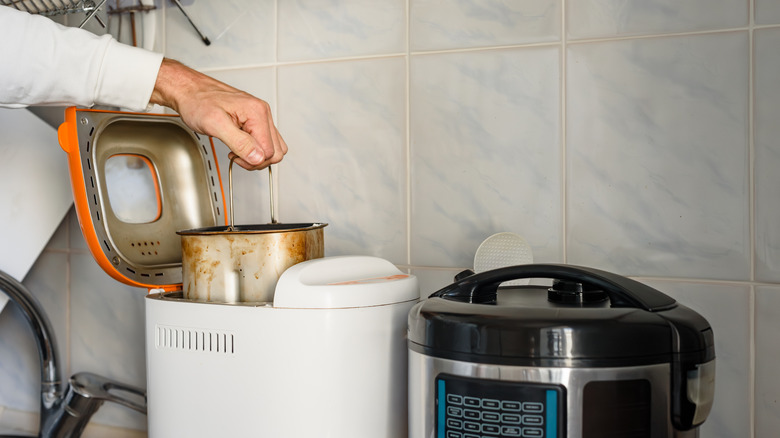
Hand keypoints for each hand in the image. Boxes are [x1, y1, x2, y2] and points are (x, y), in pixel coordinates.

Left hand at [149, 58, 286, 169]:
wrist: (190, 91)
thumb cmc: (198, 102)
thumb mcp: (215, 124)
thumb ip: (239, 142)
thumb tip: (258, 157)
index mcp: (257, 113)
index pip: (269, 151)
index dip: (252, 160)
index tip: (234, 156)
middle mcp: (262, 113)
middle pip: (275, 151)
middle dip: (257, 160)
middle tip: (236, 156)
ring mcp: (260, 116)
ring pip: (273, 148)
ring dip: (257, 156)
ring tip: (237, 151)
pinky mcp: (254, 120)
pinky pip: (264, 141)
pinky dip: (254, 149)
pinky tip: (239, 146)